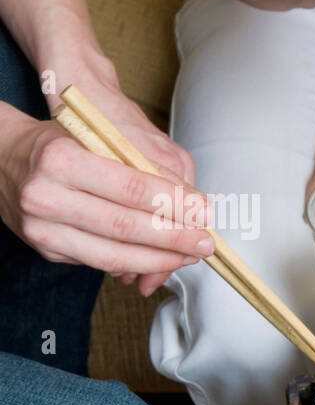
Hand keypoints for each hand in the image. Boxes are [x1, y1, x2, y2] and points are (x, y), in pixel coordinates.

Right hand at [0, 60, 211, 297]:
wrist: (5, 158)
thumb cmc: (62, 143)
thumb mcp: (101, 139)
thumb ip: (145, 167)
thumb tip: (192, 204)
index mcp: (61, 159)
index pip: (133, 189)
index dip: (175, 205)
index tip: (204, 212)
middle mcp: (45, 195)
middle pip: (125, 227)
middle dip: (173, 240)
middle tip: (204, 243)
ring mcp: (41, 227)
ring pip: (113, 254)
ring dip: (158, 261)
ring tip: (188, 257)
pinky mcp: (45, 248)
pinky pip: (99, 262)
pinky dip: (133, 265)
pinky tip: (158, 262)